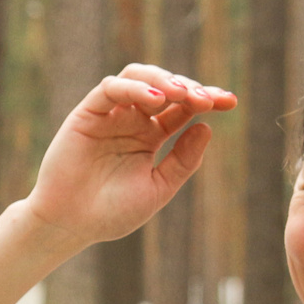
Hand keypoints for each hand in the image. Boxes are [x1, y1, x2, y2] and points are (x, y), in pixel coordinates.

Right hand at [23, 66, 234, 248]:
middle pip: (165, 88)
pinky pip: (110, 89)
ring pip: (138, 78)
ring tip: (183, 94)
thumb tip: (207, 127)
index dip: (207, 100)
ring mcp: (110, 114)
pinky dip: (133, 88)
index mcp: (151, 136)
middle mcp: (132, 120)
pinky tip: (155, 99)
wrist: (72, 225)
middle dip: (190, 89)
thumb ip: (182, 160)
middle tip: (208, 100)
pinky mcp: (87, 113)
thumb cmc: (113, 212)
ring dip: (163, 81)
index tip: (231, 102)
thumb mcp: (159, 188)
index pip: (183, 109)